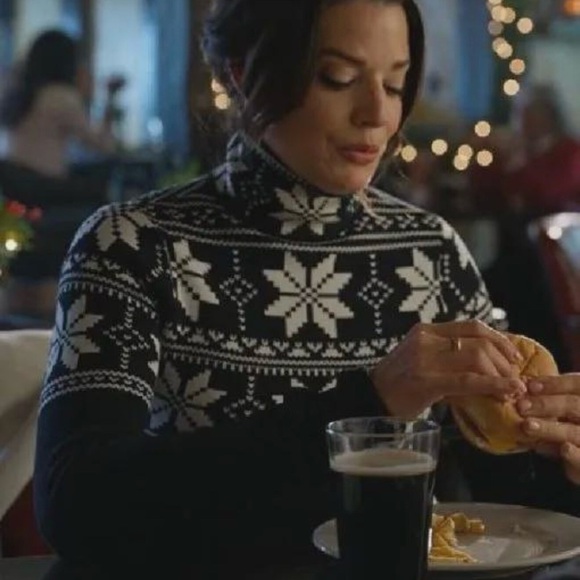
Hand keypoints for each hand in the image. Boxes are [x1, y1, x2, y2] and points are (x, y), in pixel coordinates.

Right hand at [370, 320, 525, 418]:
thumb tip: (493, 367)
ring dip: (501, 375)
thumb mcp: (424, 361)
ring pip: (477, 358)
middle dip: (504, 362)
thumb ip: (451, 359)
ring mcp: (424, 359)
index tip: (514, 355)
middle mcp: (425, 339)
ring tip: (510, 390)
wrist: (372, 400)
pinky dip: (493, 385)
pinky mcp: (426, 381)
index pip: (471, 326)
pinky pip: (467, 380)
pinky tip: (506, 392)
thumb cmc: (401, 384)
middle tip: (515, 380)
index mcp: (425, 331)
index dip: (499, 339)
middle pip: (479, 342)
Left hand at [517, 375, 579, 483]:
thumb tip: (525, 387)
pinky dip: (574, 455)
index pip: (578, 384)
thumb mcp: (565, 410)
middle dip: (546, 404)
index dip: (556, 384)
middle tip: (521, 406)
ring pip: (574, 432)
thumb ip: (552, 399)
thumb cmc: (572, 428)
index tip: (530, 386)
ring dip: (550, 428)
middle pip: (574, 406)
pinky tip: (564, 449)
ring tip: (527, 426)